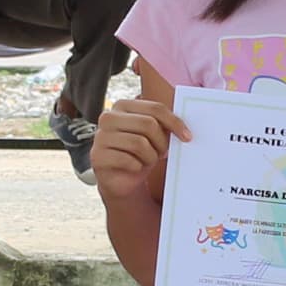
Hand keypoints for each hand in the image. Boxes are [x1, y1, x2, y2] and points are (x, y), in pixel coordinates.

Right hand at [89, 82, 184, 201]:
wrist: (121, 179)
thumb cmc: (140, 153)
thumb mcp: (154, 136)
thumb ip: (163, 125)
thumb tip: (183, 128)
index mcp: (123, 106)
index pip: (155, 108)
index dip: (174, 122)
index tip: (187, 137)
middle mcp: (108, 117)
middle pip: (148, 124)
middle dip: (161, 143)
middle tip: (162, 153)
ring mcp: (100, 136)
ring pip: (139, 143)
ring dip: (150, 157)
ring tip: (147, 161)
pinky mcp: (97, 156)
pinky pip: (127, 160)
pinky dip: (137, 167)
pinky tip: (135, 168)